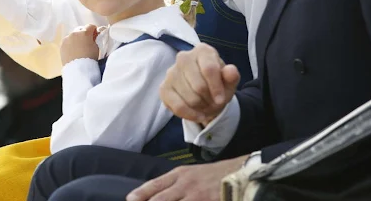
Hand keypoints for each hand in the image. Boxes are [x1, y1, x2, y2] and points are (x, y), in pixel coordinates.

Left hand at [60, 25, 99, 64]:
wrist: (78, 69)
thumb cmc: (90, 58)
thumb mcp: (96, 47)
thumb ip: (95, 39)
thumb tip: (94, 36)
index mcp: (85, 32)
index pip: (91, 26)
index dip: (94, 30)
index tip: (95, 35)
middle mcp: (74, 33)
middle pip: (81, 29)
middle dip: (84, 34)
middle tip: (87, 42)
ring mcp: (67, 39)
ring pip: (73, 35)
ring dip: (77, 38)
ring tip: (79, 48)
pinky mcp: (62, 45)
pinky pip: (67, 41)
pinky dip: (70, 44)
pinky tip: (73, 51)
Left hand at [126, 155, 246, 200]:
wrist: (241, 173)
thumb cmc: (214, 175)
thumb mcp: (191, 174)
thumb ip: (174, 185)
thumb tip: (153, 195)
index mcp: (179, 175)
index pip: (154, 186)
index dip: (140, 194)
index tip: (129, 200)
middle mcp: (185, 185)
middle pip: (160, 199)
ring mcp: (196, 196)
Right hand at [160, 43, 239, 125]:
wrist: (204, 94)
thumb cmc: (217, 83)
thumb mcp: (229, 81)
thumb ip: (232, 76)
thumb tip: (231, 71)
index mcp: (202, 51)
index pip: (209, 69)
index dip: (216, 88)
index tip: (221, 100)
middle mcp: (183, 57)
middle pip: (199, 86)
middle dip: (209, 99)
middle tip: (213, 101)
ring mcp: (171, 72)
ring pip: (189, 98)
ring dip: (201, 107)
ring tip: (205, 104)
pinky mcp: (164, 88)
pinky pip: (177, 106)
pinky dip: (190, 114)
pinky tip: (197, 115)